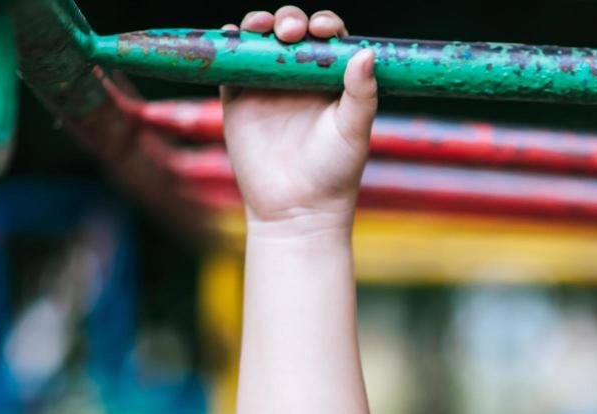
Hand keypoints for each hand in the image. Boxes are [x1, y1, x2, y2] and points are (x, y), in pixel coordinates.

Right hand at [221, 7, 376, 227]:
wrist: (296, 209)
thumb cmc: (333, 173)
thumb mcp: (354, 131)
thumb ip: (362, 93)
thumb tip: (367, 52)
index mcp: (331, 80)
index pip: (328, 38)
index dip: (324, 25)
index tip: (323, 30)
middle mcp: (299, 77)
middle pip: (292, 31)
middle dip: (290, 19)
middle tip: (290, 31)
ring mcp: (267, 86)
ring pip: (260, 40)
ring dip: (258, 24)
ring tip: (260, 27)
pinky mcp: (239, 98)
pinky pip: (231, 63)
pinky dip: (229, 44)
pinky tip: (232, 36)